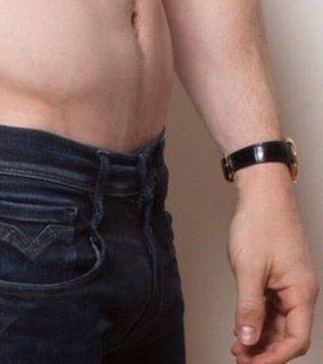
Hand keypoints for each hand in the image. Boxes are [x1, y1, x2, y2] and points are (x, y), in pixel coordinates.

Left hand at [228, 180, 319, 361]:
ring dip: (260, 336)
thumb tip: (248, 339)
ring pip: (279, 321)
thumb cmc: (260, 222)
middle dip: (265, 350)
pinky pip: (272, 306)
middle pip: (288, 334)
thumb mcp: (249, 269)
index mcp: (301, 292)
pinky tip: (242, 326)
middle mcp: (300, 290)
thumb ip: (249, 307)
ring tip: (237, 347)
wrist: (262, 191)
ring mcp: (290, 283)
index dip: (275, 357)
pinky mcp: (279, 276)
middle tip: (240, 359)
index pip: (296, 339)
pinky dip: (258, 318)